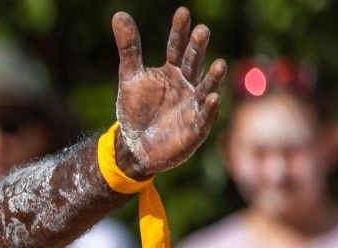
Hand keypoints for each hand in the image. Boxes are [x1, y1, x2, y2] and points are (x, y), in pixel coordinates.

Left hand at [111, 7, 226, 177]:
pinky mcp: (195, 129)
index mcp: (172, 71)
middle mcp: (187, 85)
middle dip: (197, 49)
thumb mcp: (130, 76)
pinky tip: (212, 98)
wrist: (135, 145)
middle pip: (193, 64)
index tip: (183, 12)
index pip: (177, 47)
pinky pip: (204, 118)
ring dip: (212, 78)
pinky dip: (209, 109)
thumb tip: (119, 14)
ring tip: (219, 63)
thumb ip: (129, 47)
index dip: (179, 31)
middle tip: (202, 30)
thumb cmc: (137, 109)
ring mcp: (193, 106)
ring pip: (205, 89)